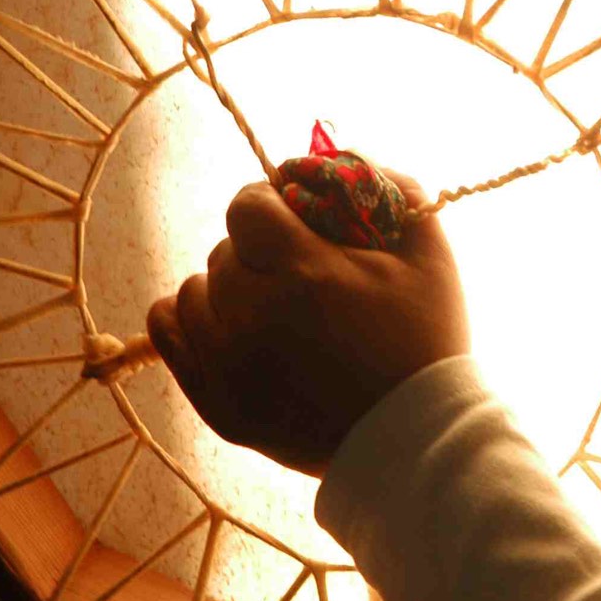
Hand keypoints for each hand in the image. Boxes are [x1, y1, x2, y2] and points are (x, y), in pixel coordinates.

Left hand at [146, 171, 468, 476]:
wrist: (414, 441)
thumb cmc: (427, 341)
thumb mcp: (430, 254)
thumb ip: (390, 188)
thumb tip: (338, 158)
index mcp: (305, 274)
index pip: (247, 206)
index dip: (272, 200)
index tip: (297, 215)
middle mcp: (253, 318)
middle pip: (225, 249)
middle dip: (260, 247)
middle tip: (299, 267)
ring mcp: (228, 367)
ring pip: (195, 289)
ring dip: (228, 285)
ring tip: (270, 301)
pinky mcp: (216, 405)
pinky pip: (170, 333)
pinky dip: (195, 317)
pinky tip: (231, 321)